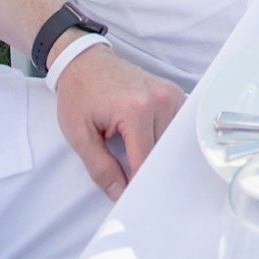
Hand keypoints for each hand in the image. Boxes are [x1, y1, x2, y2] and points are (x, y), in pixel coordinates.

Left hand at [51, 41, 183, 197]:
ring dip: (160, 153)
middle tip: (134, 182)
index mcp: (136, 110)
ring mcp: (171, 93)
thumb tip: (120, 194)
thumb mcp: (79, 135)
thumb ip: (101, 168)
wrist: (84, 61)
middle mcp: (160, 100)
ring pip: (174, 141)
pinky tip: (152, 141)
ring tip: (139, 156)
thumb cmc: (80, 94)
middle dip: (149, 170)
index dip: (138, 183)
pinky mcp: (174, 92)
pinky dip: (167, 138)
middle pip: (163, 152)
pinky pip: (178, 125)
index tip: (132, 198)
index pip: (145, 161)